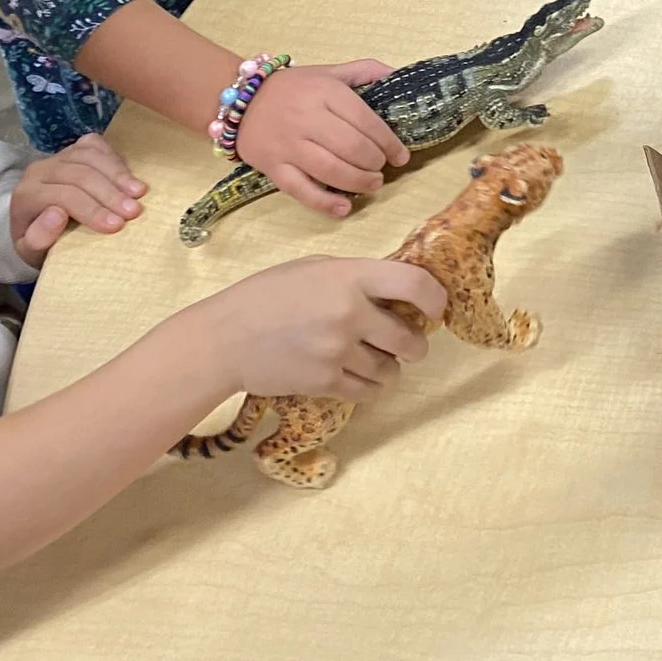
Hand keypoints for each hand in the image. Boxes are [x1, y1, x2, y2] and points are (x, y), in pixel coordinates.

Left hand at [10, 134, 147, 264]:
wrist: (35, 223)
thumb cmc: (39, 241)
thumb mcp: (31, 252)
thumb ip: (38, 238)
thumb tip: (56, 214)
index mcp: (26, 195)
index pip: (63, 196)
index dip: (91, 209)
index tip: (116, 226)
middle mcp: (39, 170)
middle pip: (80, 175)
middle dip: (110, 194)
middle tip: (134, 211)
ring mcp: (58, 156)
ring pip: (90, 156)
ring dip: (118, 174)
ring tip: (139, 192)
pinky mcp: (74, 149)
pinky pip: (95, 145)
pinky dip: (115, 158)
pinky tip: (129, 176)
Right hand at [189, 255, 446, 399]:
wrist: (224, 338)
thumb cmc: (267, 295)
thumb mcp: (315, 268)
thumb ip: (356, 277)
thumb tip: (395, 289)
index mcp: (351, 277)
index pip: (415, 285)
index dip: (436, 299)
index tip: (437, 310)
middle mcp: (350, 314)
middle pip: (409, 339)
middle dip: (414, 345)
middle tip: (405, 344)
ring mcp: (338, 351)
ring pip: (390, 371)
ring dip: (389, 369)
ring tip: (374, 361)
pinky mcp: (325, 382)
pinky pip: (367, 392)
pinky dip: (370, 388)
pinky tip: (359, 378)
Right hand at [234, 61, 411, 217]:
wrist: (238, 100)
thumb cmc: (292, 88)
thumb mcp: (329, 72)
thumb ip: (365, 70)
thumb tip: (397, 75)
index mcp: (325, 93)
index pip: (366, 121)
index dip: (389, 142)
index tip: (400, 155)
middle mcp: (307, 118)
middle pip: (351, 147)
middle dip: (375, 163)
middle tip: (382, 168)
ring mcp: (288, 145)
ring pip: (330, 170)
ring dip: (359, 182)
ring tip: (372, 184)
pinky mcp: (273, 167)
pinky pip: (300, 190)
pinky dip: (324, 203)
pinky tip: (344, 208)